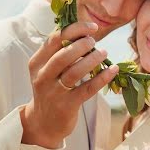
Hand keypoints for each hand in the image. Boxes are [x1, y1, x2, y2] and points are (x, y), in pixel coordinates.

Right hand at [21, 22, 118, 147]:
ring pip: (74, 72)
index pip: (54, 39)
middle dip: (82, 44)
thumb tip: (85, 32)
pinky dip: (102, 78)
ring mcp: (54, 92)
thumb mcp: (48, 69)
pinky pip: (87, 89)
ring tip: (104, 53)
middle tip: (94, 41)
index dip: (74, 30)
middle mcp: (42, 76)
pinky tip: (113, 70)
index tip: (92, 27)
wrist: (43, 122)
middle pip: (62, 55)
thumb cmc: (51, 88)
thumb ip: (60, 52)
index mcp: (37, 62)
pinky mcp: (67, 106)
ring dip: (92, 59)